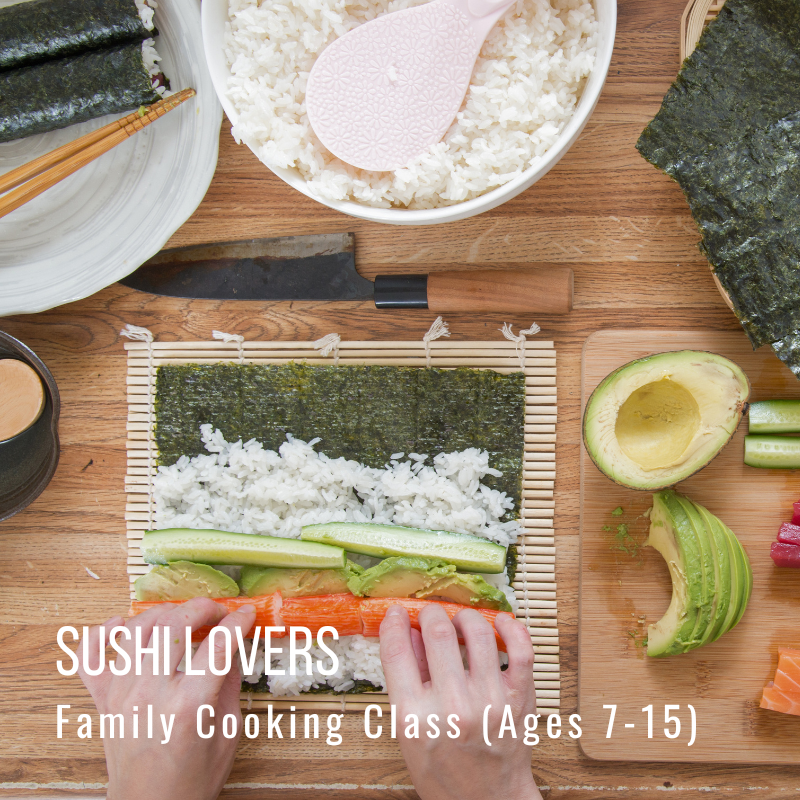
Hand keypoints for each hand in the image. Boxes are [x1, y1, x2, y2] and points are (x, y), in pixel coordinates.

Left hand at [78, 597, 255, 799]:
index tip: (247, 614)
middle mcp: (151, 693)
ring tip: (183, 616)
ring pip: (138, 628)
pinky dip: (105, 631)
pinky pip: (90, 653)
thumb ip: (230, 683)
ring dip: (165, 612)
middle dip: (204, 608)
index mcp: (189, 705)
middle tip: (218, 612)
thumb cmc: (192, 779)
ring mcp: (121, 694)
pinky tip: (125, 626)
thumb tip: (232, 645)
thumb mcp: (228, 732)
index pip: (219, 644)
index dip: (238, 621)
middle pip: (176, 625)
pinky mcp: (103, 699)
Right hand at [380, 604, 541, 799]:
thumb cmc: (444, 771)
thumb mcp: (408, 733)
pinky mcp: (519, 700)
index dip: (394, 622)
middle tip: (430, 614)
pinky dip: (510, 627)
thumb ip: (406, 680)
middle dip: (430, 613)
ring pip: (478, 632)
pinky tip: (499, 623)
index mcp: (415, 718)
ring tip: (460, 623)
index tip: (397, 612)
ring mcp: (490, 702)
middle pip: (437, 632)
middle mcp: (453, 708)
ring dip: (465, 617)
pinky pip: (521, 649)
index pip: (396, 651)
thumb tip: (407, 632)